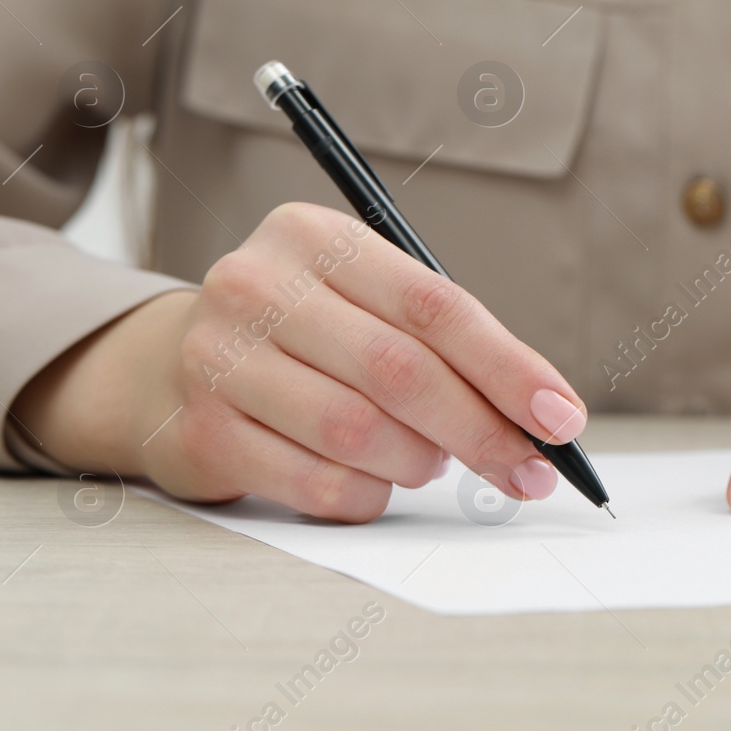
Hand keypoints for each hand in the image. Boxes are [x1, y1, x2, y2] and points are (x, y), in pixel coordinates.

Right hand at [12, 203, 587, 520]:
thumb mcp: (366, 303)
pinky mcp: (202, 431)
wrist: (168, 370)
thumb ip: (443, 341)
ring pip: (360, 433)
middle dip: (482, 431)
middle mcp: (256, 285)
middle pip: (401, 372)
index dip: (509, 367)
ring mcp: (219, 358)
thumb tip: (544, 413)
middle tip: (528, 470)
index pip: (436, 304)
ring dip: (420, 461)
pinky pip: (319, 484)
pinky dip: (369, 496)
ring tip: (429, 459)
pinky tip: (377, 484)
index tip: (562, 417)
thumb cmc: (306, 336)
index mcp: (313, 235)